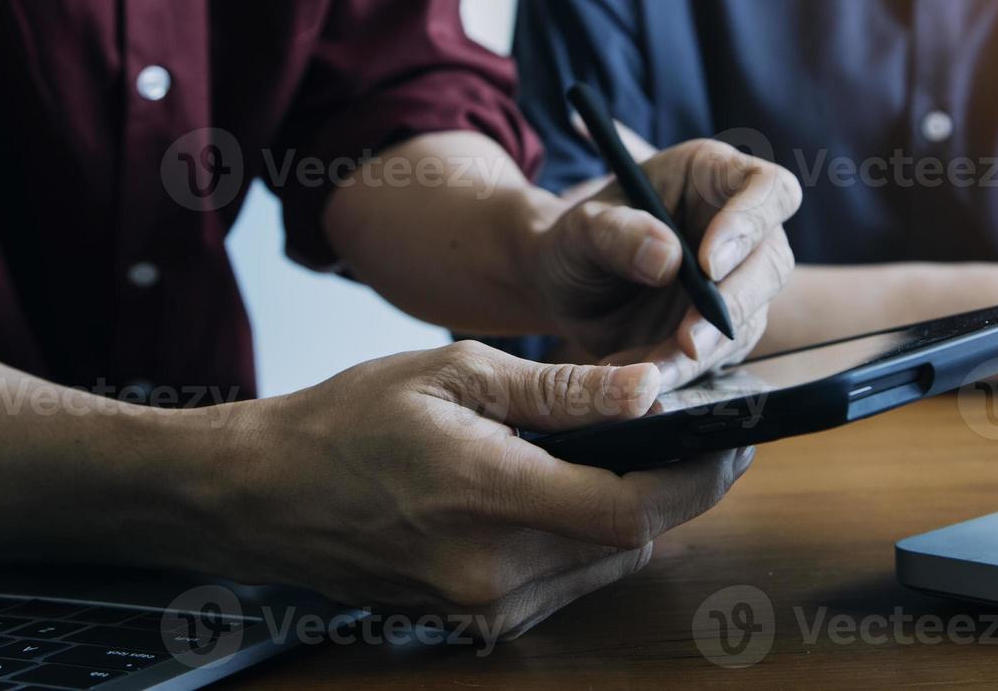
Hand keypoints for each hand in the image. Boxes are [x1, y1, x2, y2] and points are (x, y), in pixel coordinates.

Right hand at [219, 342, 753, 637]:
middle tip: (696, 431)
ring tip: (629, 452)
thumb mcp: (455, 374)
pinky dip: (583, 538)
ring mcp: (481, 608)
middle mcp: (491, 572)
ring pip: (604, 564)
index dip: (698, 476)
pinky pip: (564, 583)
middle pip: (631, 540)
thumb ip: (559, 391)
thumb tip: (649, 389)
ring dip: (629, 512)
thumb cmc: (349, 420)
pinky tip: (568, 491)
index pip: (631, 507)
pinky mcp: (474, 622)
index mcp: (488, 497)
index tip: (734, 436)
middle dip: (675, 486)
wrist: (263, 494)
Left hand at [528, 136, 802, 386]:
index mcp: (712, 176)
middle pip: (772, 262)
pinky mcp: (723, 330)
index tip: (707, 266)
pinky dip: (683, 372)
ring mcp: (736, 282)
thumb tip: (670, 260)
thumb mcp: (581, 230)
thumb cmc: (575, 241)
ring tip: (645, 368)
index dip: (752, 223)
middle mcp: (738, 228)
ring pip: (750, 319)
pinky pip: (720, 357)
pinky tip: (641, 376)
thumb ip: (618, 234)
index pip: (769, 189)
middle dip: (733, 305)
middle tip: (688, 341)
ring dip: (702, 351)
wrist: (563, 290)